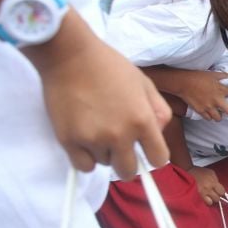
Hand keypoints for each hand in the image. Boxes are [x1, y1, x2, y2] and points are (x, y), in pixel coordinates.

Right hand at [29, 11, 171, 179]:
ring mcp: (93, 140)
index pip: (159, 159)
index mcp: (142, 120)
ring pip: (105, 164)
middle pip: (130, 171)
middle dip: (129, 162)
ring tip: (98, 128)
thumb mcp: (145, 84)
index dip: (154, 156)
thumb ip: (159, 111)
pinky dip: (86, 157)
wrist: (71, 56)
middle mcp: (120, 135)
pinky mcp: (69, 142)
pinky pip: (84, 166)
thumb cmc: (110, 66)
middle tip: (121, 146)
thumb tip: (158, 134)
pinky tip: (86, 139)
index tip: (147, 151)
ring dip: (105, 153)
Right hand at [177, 71, 227, 120]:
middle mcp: (216, 100)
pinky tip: (208, 112)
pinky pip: (208, 119)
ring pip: (219, 118)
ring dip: (219, 115)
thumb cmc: (198, 76)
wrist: (184, 82)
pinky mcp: (200, 111)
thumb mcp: (213, 74)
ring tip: (217, 112)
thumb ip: (223, 76)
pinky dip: (209, 116)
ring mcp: (208, 107)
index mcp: (221, 89)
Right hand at [187, 166, 225, 205]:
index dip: (221, 192)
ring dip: (210, 200)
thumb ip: (216, 180)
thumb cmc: (199, 172)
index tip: (219, 191)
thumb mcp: (211, 173)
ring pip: (210, 203)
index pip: (222, 192)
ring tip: (207, 197)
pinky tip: (203, 198)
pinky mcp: (196, 197)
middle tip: (213, 194)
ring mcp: (201, 194)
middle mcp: (208, 189)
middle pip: (217, 199)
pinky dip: (204, 201)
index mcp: (213, 182)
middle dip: (216, 196)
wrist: (188, 172)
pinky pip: (203, 203)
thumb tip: (219, 187)